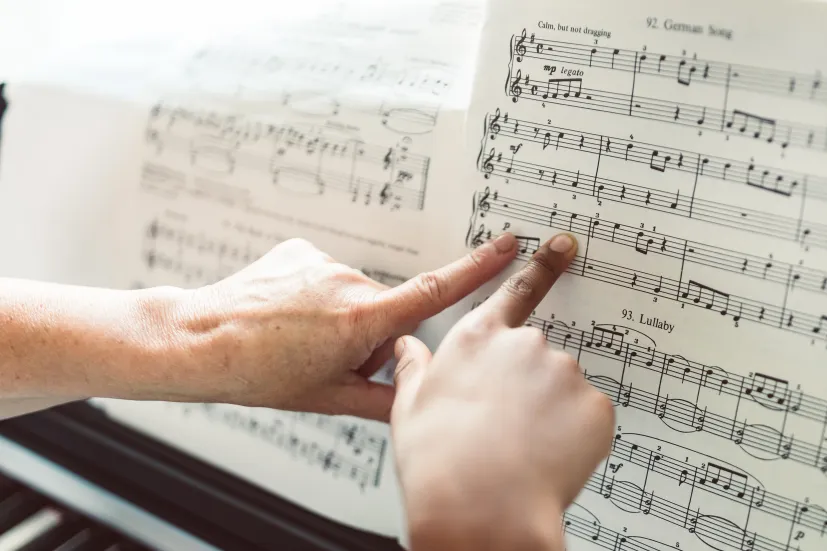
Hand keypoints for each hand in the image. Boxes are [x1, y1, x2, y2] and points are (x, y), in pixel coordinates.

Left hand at [161, 234, 518, 420]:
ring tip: (295, 337)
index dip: (478, 268)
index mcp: (361, 320)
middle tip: (324, 357)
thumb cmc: (259, 373)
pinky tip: (284, 313)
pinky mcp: (301, 250)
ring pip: (352, 293)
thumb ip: (385, 400)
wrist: (199, 340)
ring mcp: (322, 262)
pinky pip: (325, 274)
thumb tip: (418, 404)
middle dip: (368, 333)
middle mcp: (348, 283)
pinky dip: (314, 294)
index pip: (435, 291)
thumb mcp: (328, 397)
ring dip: (337, 314)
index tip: (507, 244)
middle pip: (384, 309)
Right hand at [390, 233, 614, 550]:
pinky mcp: (595, 406)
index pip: (517, 292)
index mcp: (478, 339)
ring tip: (521, 450)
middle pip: (537, 358)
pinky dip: (574, 436)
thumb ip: (414, 369)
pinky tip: (547, 457)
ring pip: (563, 390)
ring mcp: (564, 372)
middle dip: (528, 387)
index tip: (563, 246)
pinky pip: (588, 417)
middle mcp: (525, 345)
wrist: (479, 508)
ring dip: (550, 413)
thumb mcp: (408, 408)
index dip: (544, 267)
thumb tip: (406, 348)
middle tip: (505, 427)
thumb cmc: (439, 460)